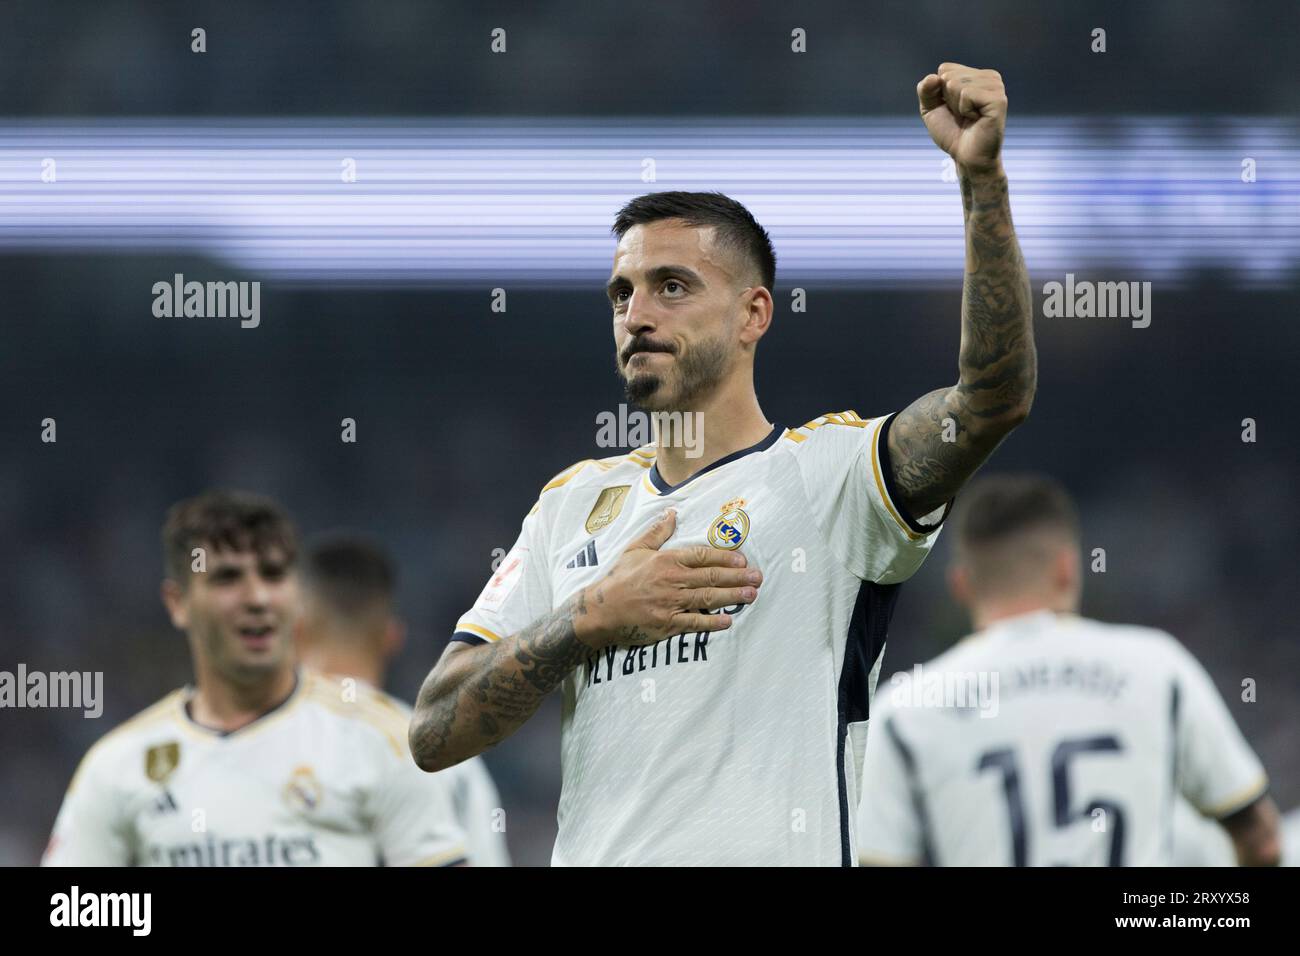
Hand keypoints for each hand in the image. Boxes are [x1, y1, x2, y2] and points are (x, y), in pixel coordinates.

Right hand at [573, 508, 762, 649]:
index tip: (743, 558)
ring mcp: (670, 603)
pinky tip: (728, 621)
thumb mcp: (636, 549)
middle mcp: (672, 580)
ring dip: (732, 596)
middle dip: (737, 576)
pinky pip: (694, 622)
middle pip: (711, 577)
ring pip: (707, 598)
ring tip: (752, 594)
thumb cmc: (619, 578)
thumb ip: (657, 532)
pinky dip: (712, 622)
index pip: (702, 556)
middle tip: (758, 576)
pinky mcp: (667, 624)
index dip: (725, 557)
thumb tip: (672, 513)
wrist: (600, 610)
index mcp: (666, 560)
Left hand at [917, 63, 1006, 174]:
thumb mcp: (931, 109)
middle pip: (949, 75)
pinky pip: (967, 94)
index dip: (940, 93)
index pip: (945, 68)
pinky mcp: (998, 99)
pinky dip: (965, 110)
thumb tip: (934, 77)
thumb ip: (925, 90)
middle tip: (962, 116)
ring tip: (970, 118)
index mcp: (975, 74)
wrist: (966, 157)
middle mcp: (988, 77)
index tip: (952, 109)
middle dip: (947, 100)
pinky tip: (976, 118)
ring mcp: (995, 86)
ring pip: (956, 83)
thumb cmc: (951, 133)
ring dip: (956, 106)